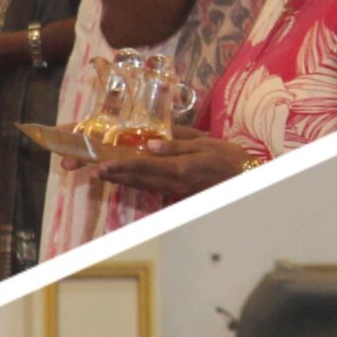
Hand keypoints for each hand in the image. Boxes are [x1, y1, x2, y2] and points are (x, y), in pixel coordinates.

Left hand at [93, 126, 254, 199]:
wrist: (246, 178)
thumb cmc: (228, 156)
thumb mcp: (205, 143)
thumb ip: (177, 144)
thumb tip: (151, 143)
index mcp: (180, 169)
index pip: (144, 166)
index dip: (120, 166)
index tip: (102, 165)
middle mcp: (174, 183)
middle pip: (137, 179)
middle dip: (112, 175)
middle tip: (91, 170)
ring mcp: (174, 190)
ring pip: (141, 185)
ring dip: (119, 180)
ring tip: (99, 174)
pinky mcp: (176, 192)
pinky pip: (150, 187)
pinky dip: (133, 183)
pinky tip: (122, 179)